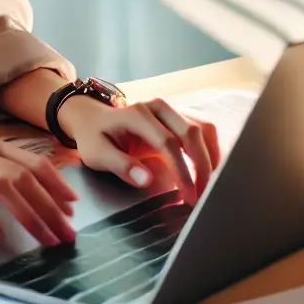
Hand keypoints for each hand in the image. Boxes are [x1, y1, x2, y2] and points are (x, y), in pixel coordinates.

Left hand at [58, 95, 220, 205]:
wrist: (92, 118)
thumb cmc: (95, 137)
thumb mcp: (96, 153)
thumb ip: (120, 165)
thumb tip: (145, 180)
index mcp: (136, 114)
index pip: (167, 142)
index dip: (182, 170)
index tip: (189, 196)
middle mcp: (157, 107)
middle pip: (191, 133)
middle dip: (202, 166)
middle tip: (203, 196)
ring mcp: (170, 110)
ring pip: (202, 129)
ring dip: (210, 158)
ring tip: (209, 186)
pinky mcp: (178, 117)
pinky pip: (203, 130)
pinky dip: (211, 150)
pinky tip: (209, 172)